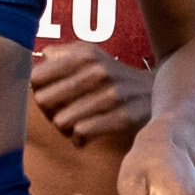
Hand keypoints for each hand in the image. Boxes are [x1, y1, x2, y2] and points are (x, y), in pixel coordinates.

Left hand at [29, 42, 146, 146]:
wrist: (158, 91)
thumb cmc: (114, 76)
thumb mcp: (90, 55)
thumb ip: (60, 55)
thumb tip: (36, 63)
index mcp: (84, 54)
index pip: (36, 77)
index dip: (39, 91)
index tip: (51, 97)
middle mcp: (97, 71)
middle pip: (44, 101)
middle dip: (49, 111)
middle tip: (61, 114)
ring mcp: (111, 95)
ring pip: (60, 121)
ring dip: (64, 128)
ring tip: (75, 125)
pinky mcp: (122, 118)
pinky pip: (80, 134)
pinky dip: (78, 139)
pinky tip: (85, 136)